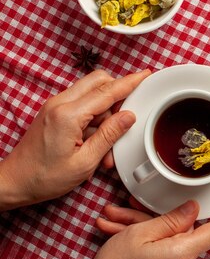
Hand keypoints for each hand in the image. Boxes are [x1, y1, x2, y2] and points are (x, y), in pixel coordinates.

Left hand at [0, 69, 150, 210]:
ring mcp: (54, 106)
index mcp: (68, 115)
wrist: (14, 182)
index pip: (107, 92)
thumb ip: (110, 134)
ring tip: (107, 144)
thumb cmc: (45, 177)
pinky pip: (82, 104)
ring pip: (91, 92)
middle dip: (117, 93)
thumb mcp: (85, 161)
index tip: (145, 76)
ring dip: (105, 112)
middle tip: (126, 117)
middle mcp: (59, 104)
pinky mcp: (54, 112)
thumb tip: (129, 116)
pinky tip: (95, 142)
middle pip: (98, 81)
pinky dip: (94, 118)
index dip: (130, 83)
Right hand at [73, 197, 209, 258]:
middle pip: (181, 228)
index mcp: (184, 253)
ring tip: (115, 221)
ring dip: (142, 225)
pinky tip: (120, 230)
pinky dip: (144, 238)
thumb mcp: (140, 234)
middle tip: (127, 208)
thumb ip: (171, 219)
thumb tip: (194, 209)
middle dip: (152, 215)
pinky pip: (163, 247)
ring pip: (167, 236)